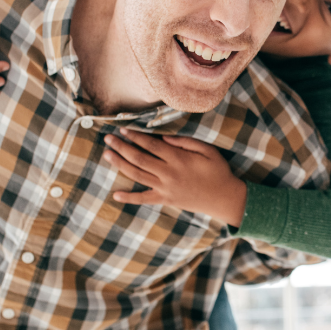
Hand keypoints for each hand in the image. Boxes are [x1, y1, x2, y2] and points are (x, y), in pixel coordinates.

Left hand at [104, 128, 246, 225]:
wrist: (224, 198)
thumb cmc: (218, 171)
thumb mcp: (208, 151)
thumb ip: (187, 142)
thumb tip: (165, 138)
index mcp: (179, 159)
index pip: (151, 145)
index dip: (136, 136)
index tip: (123, 129)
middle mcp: (169, 174)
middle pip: (139, 158)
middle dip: (122, 147)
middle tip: (108, 138)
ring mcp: (165, 188)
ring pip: (137, 175)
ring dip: (120, 165)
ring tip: (107, 155)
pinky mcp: (165, 200)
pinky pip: (144, 199)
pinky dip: (129, 197)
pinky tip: (115, 194)